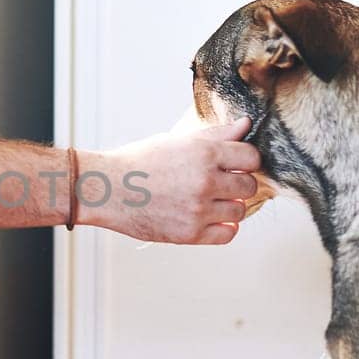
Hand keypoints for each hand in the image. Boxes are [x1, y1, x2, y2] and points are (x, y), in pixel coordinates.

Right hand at [78, 117, 261, 244]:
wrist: (106, 189)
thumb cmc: (138, 162)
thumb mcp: (177, 141)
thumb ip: (215, 135)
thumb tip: (245, 124)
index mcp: (204, 153)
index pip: (251, 157)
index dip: (245, 160)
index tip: (234, 164)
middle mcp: (206, 181)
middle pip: (249, 185)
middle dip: (239, 183)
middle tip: (222, 183)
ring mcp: (199, 210)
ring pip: (240, 211)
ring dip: (230, 206)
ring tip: (211, 201)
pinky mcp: (190, 233)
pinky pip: (227, 234)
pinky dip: (224, 227)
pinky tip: (211, 218)